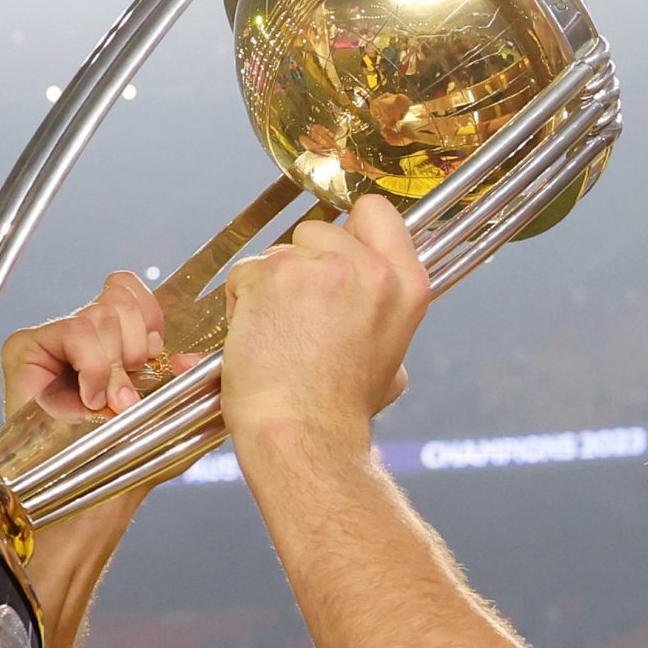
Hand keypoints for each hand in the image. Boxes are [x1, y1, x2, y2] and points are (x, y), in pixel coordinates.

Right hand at [0, 273, 175, 627]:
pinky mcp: (27, 350)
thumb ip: (195, 383)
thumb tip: (195, 356)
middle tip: (133, 389)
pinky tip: (91, 398)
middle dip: (136, 343)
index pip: (131, 290)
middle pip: (117, 296)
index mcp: (117, 342)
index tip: (157, 356)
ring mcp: (55, 342)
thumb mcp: (178, 418)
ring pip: (97, 315)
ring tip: (113, 404)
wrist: (92, 498)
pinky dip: (91, 365)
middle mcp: (85, 337)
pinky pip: (71, 330)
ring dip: (115, 365)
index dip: (149, 315)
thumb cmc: (128, 465)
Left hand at [218, 195, 425, 447]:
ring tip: (277, 334)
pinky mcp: (273, 275)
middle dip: (301, 264)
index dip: (349, 228)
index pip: (376, 213)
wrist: (305, 434)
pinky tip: (255, 337)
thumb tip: (371, 316)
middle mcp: (369, 268)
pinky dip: (241, 302)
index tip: (334, 254)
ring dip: (268, 286)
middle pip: (318, 229)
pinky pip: (244, 271)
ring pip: (277, 251)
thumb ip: (382, 318)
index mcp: (406, 284)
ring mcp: (320, 267)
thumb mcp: (390, 363)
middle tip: (300, 315)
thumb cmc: (339, 411)